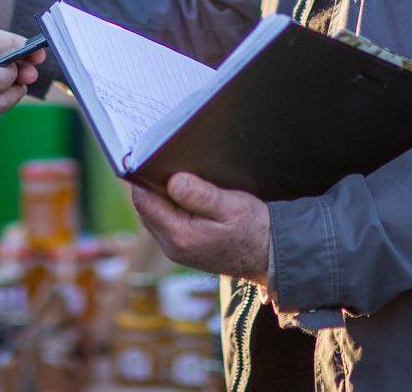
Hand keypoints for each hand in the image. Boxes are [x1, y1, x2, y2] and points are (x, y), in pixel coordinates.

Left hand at [129, 172, 270, 283]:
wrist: (268, 256)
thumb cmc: (253, 229)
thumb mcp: (232, 206)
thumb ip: (201, 195)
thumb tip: (172, 180)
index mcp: (181, 235)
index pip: (145, 201)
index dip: (143, 177)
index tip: (149, 155)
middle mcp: (172, 246)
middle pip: (145, 208)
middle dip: (150, 184)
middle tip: (162, 159)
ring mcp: (176, 249)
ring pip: (153, 215)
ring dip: (160, 195)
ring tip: (174, 173)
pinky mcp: (182, 248)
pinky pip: (164, 222)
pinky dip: (168, 206)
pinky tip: (183, 193)